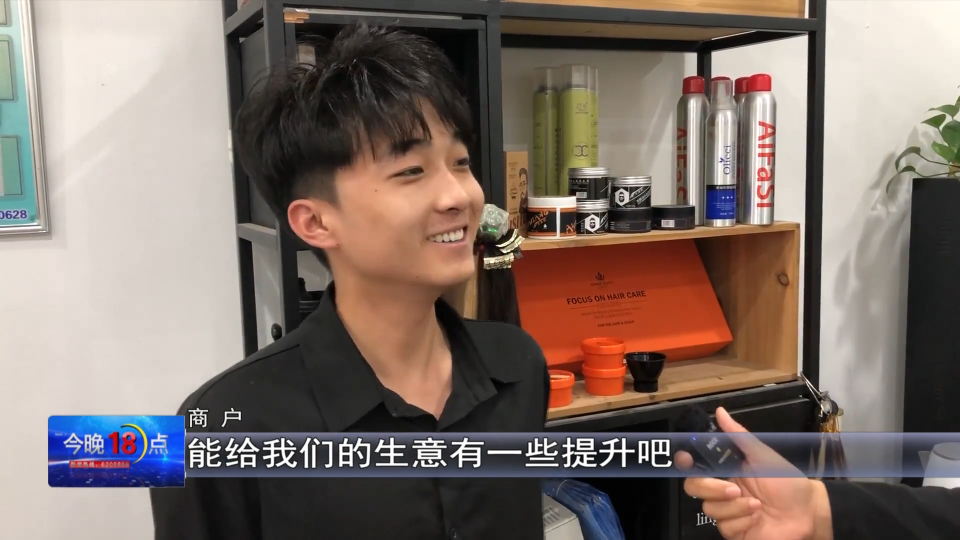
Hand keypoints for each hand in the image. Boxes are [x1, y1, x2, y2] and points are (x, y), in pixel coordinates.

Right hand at [675, 407, 832, 539]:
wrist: (807, 514)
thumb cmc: (788, 482)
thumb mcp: (763, 456)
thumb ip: (739, 435)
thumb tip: (720, 411)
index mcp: (727, 469)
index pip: (697, 465)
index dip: (687, 461)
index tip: (686, 458)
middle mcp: (723, 490)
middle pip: (694, 487)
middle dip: (711, 488)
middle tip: (733, 489)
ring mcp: (728, 511)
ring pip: (710, 508)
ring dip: (735, 507)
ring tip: (757, 506)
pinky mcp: (734, 530)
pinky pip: (724, 526)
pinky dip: (741, 522)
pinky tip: (756, 519)